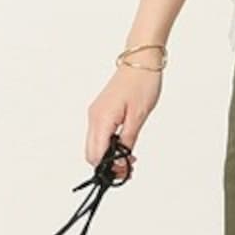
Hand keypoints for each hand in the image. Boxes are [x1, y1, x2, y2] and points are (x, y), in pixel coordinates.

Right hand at [85, 64, 162, 180]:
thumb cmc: (142, 83)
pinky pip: (99, 134)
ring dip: (108, 155)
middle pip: (91, 153)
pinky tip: (124, 146)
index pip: (96, 155)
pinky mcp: (101, 110)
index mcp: (102, 119)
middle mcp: (94, 117)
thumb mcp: (138, 116)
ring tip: (129, 159)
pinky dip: (108, 144)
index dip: (109, 169)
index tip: (125, 173)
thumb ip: (127, 140)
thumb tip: (120, 161)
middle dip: (107, 165)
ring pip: (95, 144)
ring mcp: (96, 113)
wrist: (141, 60)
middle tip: (128, 170)